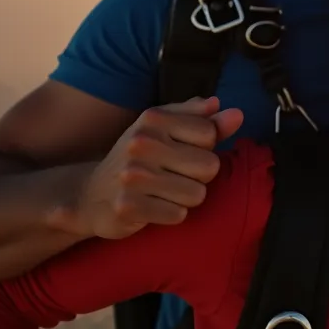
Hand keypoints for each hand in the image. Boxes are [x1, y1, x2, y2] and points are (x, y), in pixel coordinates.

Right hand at [72, 97, 243, 239]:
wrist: (91, 195)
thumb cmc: (140, 159)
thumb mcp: (167, 131)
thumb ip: (204, 121)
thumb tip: (237, 114)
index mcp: (154, 119)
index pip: (210, 133)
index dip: (203, 147)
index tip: (182, 151)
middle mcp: (141, 142)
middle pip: (209, 165)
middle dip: (198, 176)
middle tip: (172, 176)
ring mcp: (132, 175)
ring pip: (197, 193)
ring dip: (185, 198)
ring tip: (162, 192)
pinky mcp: (128, 206)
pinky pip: (178, 214)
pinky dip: (170, 214)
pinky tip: (152, 207)